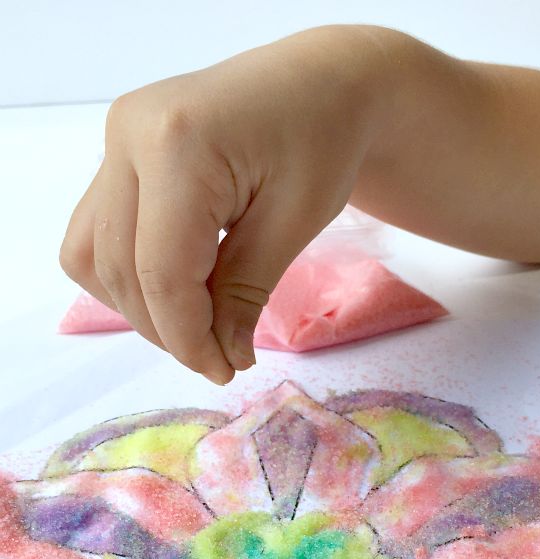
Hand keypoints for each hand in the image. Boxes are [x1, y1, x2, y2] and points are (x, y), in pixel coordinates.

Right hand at [60, 27, 387, 382]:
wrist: (320, 83)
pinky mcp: (118, 154)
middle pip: (120, 271)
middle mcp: (129, 136)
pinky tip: (177, 288)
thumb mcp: (295, 222)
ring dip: (138, 307)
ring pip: (92, 257)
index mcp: (178, 145)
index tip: (225, 370)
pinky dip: (128, 275)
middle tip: (220, 358)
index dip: (188, 336)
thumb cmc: (323, 141)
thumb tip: (218, 358)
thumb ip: (244, 292)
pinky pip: (97, 234)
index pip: (161, 272)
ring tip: (198, 324)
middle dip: (167, 330)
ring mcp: (116, 141)